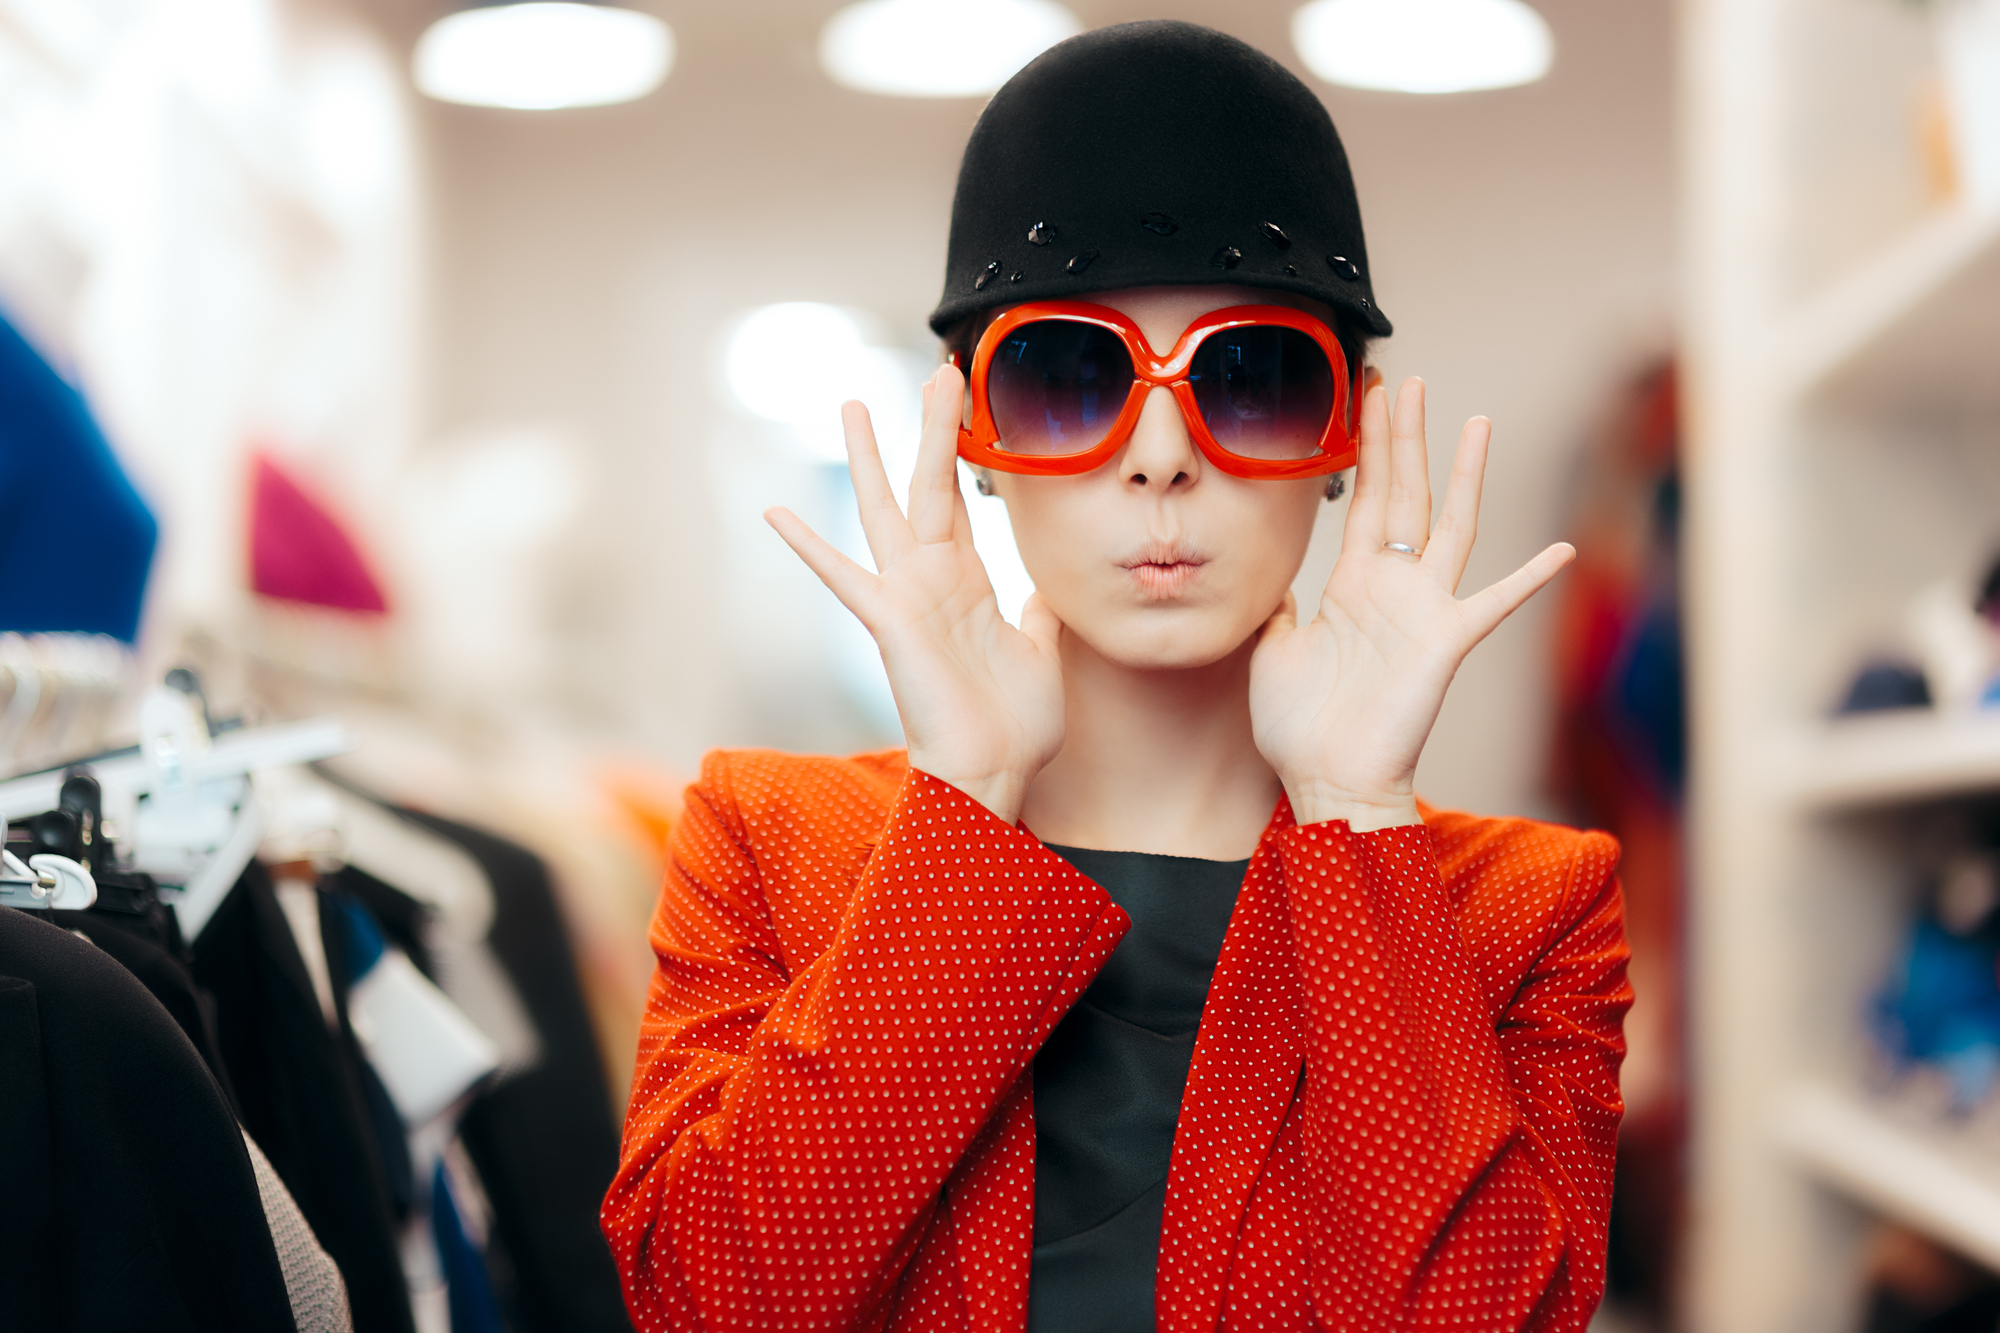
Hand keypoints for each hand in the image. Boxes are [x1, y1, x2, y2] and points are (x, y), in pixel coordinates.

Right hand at [765, 365, 1066, 823]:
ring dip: (869, 458)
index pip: (964, 504)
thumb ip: (1037, 612)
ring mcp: (907, 598)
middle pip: (929, 487)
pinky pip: (844, 577)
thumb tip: (1044, 589)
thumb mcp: (1042, 651)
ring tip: (852, 403)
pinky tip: (775, 512)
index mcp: (968, 584)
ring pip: (887, 511)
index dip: (965, 455)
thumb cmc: (1015, 724)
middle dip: (933, 429)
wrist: (994, 774)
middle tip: (938, 370)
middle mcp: (932, 581)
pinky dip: (809, 546)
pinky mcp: (889, 623)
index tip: (967, 405)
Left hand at [1250, 377, 1573, 831]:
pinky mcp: (1445, 643)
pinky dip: (1529, 580)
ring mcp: (1424, 611)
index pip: (1362, 500)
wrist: (1325, 783)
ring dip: (1464, 475)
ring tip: (1476, 421)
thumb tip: (1273, 581)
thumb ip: (1280, 608)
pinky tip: (1562, 551)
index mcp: (1352, 585)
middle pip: (1403, 494)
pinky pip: (1494, 604)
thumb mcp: (1272, 651)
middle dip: (1403, 436)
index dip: (1366, 449)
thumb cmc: (1299, 727)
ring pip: (1450, 526)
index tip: (1366, 398)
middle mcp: (1393, 587)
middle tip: (1405, 379)